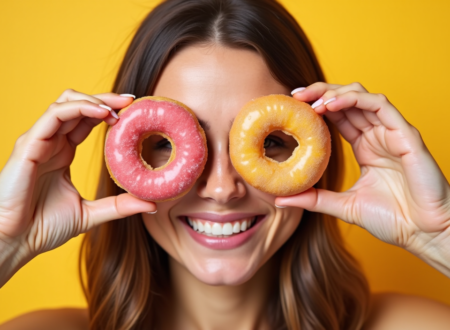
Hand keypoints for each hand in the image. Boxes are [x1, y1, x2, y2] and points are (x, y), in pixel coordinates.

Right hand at [0, 89, 155, 284]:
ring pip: (65, 103)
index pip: (86, 120)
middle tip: (131, 102)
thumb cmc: (43, 227)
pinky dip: (80, 108)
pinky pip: (55, 115)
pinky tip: (102, 113)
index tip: (134, 111)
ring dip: (95, 100)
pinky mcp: (29, 144)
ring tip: (119, 107)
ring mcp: (39, 141)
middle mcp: (51, 142)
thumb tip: (151, 203)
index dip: (109, 111)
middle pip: (78, 105)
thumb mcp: (91, 213)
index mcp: (63, 153)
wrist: (15, 242)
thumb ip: (119, 206)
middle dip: (106, 99)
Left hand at [276, 82, 449, 274]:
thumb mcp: (343, 206)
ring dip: (334, 93)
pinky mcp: (405, 134)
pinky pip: (380, 105)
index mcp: (365, 147)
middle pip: (346, 101)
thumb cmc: (393, 220)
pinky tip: (331, 105)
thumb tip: (281, 199)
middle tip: (295, 96)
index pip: (338, 116)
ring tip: (311, 101)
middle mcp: (377, 135)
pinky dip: (354, 100)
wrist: (424, 234)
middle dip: (320, 93)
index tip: (292, 106)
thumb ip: (314, 199)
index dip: (316, 107)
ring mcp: (392, 132)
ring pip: (362, 96)